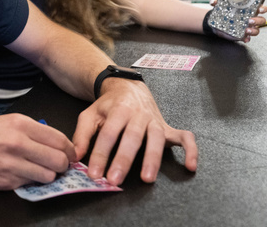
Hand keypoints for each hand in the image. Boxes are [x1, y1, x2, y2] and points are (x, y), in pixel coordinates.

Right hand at [0, 114, 75, 189]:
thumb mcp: (2, 122)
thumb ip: (28, 129)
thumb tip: (51, 140)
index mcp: (18, 124)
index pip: (58, 138)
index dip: (69, 148)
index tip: (71, 153)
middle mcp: (17, 143)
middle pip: (58, 159)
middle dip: (63, 164)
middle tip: (59, 165)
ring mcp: (11, 164)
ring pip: (48, 175)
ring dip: (48, 175)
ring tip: (40, 171)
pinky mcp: (5, 182)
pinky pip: (30, 185)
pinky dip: (31, 182)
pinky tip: (22, 175)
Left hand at [73, 79, 197, 185]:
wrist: (128, 87)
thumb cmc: (108, 105)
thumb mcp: (90, 114)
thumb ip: (82, 135)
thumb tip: (76, 156)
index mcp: (119, 110)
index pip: (109, 134)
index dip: (100, 154)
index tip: (94, 173)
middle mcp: (139, 115)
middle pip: (132, 137)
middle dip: (123, 160)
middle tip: (114, 179)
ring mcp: (155, 121)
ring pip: (157, 139)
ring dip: (153, 158)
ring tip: (147, 178)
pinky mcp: (168, 128)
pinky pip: (185, 137)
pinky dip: (191, 150)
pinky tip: (191, 166)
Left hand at [208, 2, 266, 42]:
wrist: (216, 22)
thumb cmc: (223, 11)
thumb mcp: (220, 4)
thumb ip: (216, 0)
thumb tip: (214, 1)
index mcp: (248, 9)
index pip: (260, 8)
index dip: (263, 8)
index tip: (260, 9)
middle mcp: (250, 18)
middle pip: (261, 20)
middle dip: (258, 20)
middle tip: (250, 20)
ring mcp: (247, 27)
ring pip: (257, 29)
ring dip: (254, 30)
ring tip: (247, 30)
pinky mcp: (243, 34)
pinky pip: (248, 38)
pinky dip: (247, 38)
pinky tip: (244, 38)